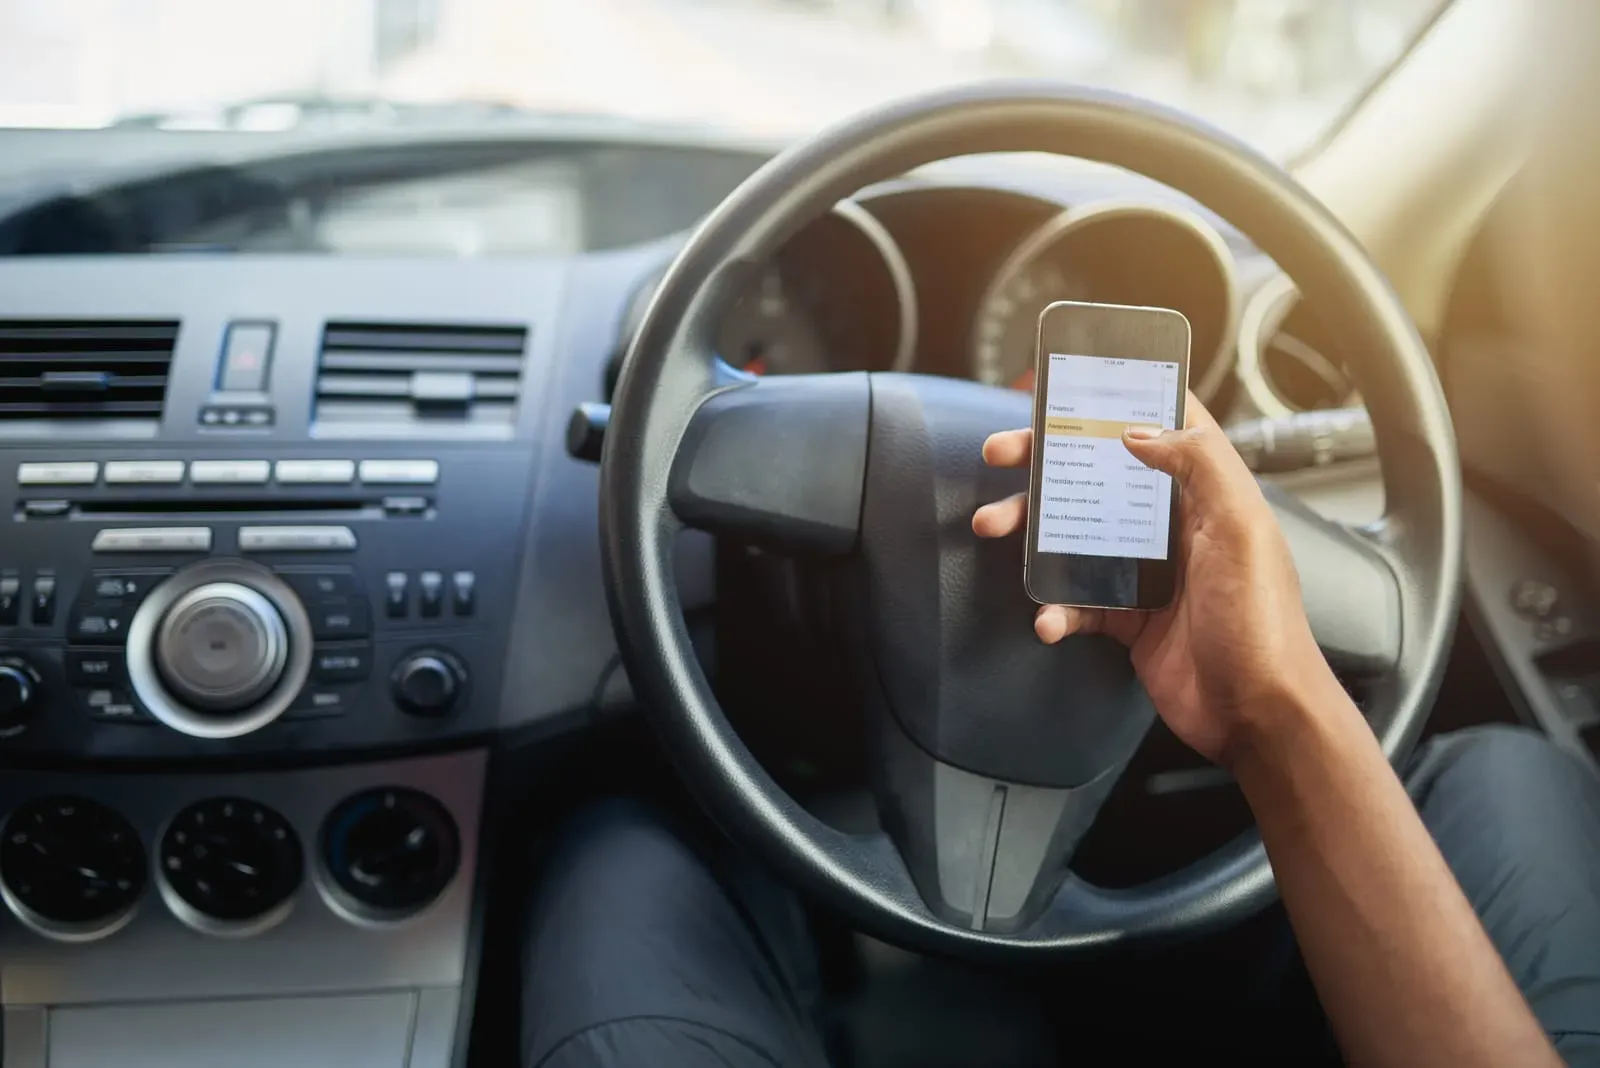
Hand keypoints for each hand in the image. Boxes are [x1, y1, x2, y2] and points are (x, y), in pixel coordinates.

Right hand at [971, 394, 1343, 766]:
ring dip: (1030, 530)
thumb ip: (1199, 465)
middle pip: (1100, 476)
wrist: (1257, 714)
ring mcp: (1149, 573)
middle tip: (1000, 453)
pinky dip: (1054, 606)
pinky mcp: (1130, 620)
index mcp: (1207, 494)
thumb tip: (1137, 431)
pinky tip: (1047, 618)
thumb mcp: (1243, 528)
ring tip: (992, 527)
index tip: (1064, 387)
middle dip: (1044, 461)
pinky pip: (1078, 601)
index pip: (1159, 426)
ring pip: (1076, 534)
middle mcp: (1175, 527)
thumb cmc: (1261, 623)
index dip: (1114, 399)